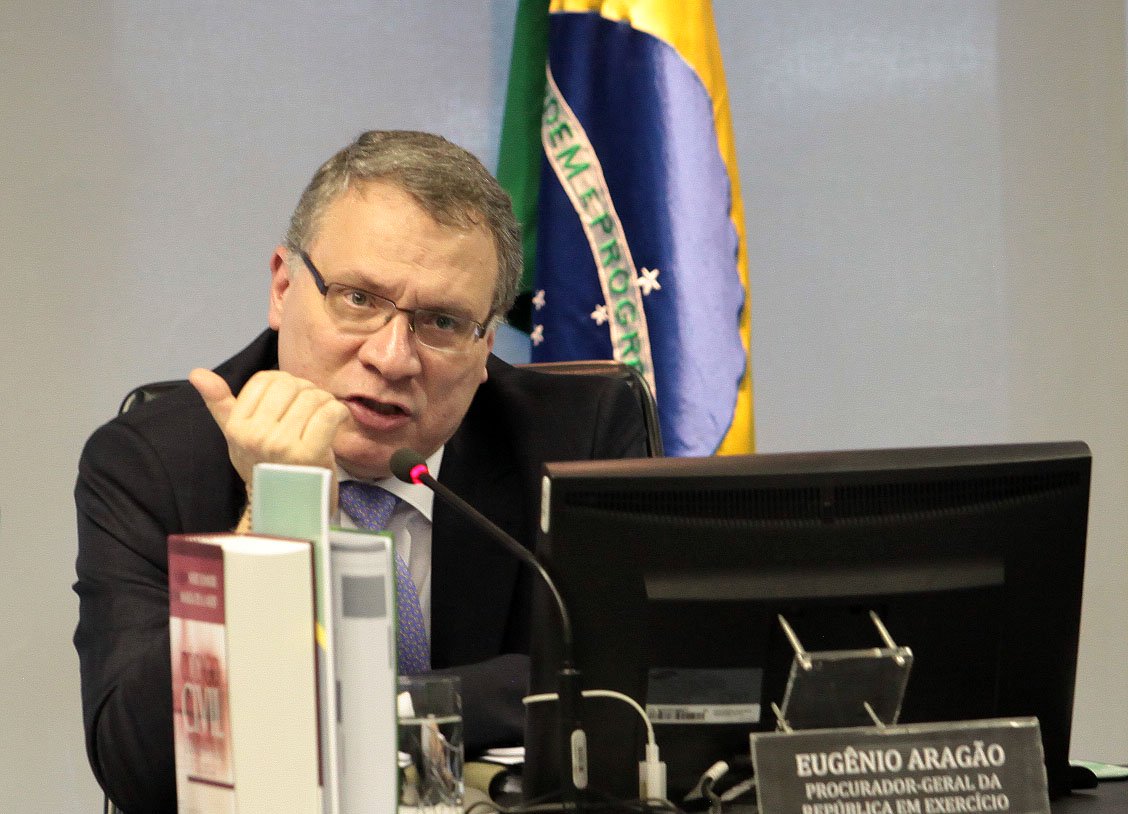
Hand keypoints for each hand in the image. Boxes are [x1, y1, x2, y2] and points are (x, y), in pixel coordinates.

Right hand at [188, 368, 349, 487]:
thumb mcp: (237, 436)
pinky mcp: (309, 454)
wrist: (288, 505)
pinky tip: (336, 420)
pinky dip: (338, 412)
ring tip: (322, 416)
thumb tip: (196, 372)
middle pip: (290, 384)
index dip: (284, 383)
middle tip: (310, 408)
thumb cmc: (264, 464)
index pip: (266, 379)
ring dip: (324, 401)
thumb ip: (220, 403)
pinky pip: (329, 413)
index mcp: (237, 427)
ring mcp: (282, 445)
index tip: (290, 401)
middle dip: (306, 390)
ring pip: (312, 397)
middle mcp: (256, 436)